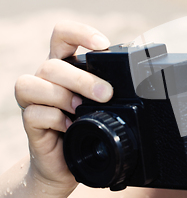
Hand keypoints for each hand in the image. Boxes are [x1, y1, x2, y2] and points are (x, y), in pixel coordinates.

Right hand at [14, 21, 113, 192]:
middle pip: (52, 64)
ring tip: (80, 109)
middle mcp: (47, 79)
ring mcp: (35, 99)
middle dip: (82, 78)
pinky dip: (55, 119)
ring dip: (63, 95)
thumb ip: (112, 88)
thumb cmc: (87, 128)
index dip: (79, 33)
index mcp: (66, 66)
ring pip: (34, 82)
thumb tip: (145, 83)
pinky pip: (34, 113)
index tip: (102, 45)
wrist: (66, 164)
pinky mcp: (30, 121)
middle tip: (106, 94)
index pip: (63, 35)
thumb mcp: (105, 105)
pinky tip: (69, 126)